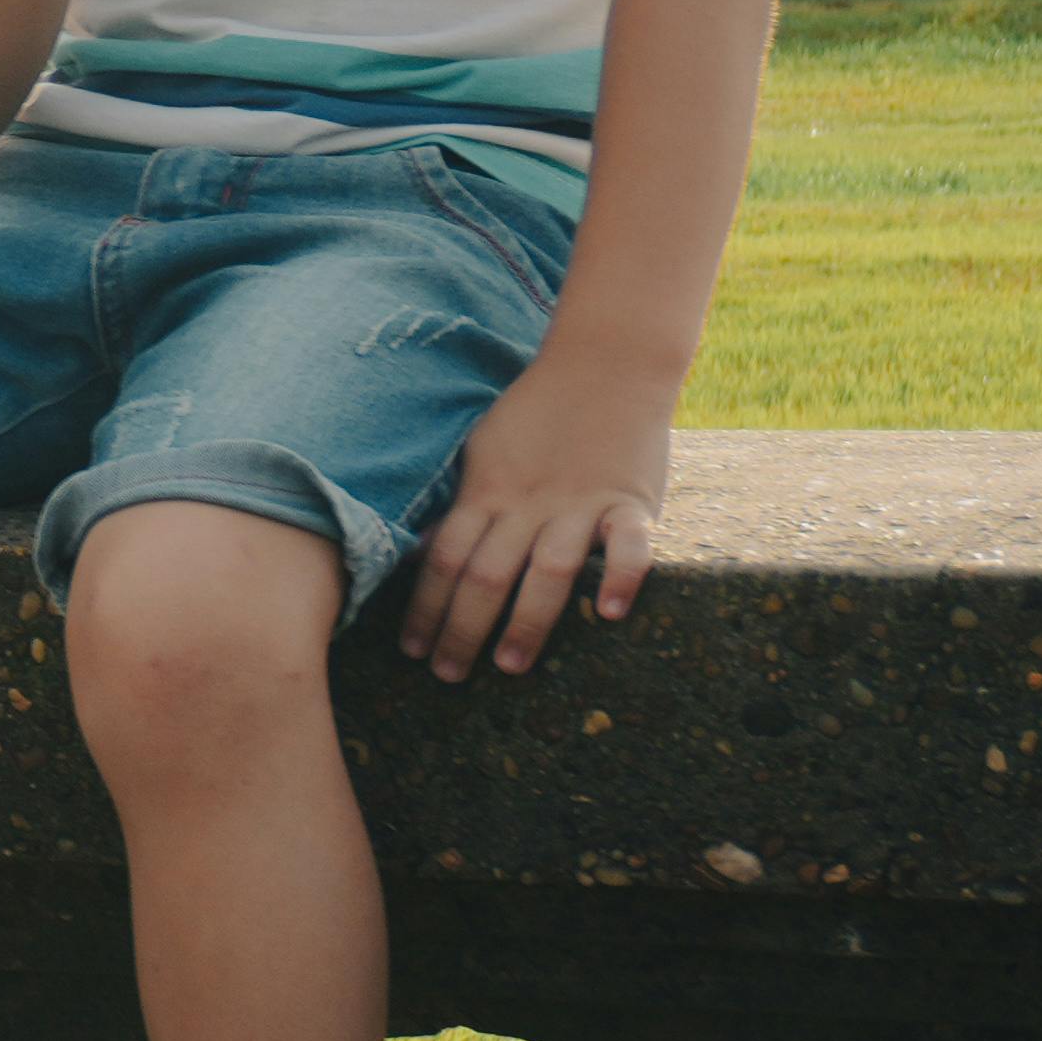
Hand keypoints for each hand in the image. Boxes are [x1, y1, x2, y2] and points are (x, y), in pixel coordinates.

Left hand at [399, 343, 673, 681]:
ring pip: (546, 571)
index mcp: (487, 494)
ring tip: (508, 666)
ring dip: (526, 622)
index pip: (443, 559)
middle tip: (446, 675)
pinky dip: (621, 575)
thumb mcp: (482, 451)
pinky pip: (629, 544)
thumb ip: (465, 500)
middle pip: (484, 575)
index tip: (410, 649)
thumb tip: (426, 548)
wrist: (605, 365)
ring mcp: (580, 504)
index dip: (424, 607)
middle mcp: (527, 505)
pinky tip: (610, 612)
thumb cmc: (537, 413)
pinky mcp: (631, 500)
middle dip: (461, 629)